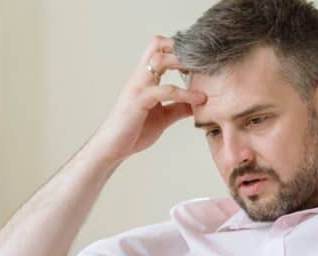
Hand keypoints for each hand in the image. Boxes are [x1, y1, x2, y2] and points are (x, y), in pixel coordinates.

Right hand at [89, 36, 206, 164]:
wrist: (112, 148)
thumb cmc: (133, 132)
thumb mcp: (163, 117)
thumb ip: (179, 108)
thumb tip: (199, 103)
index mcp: (145, 78)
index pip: (160, 49)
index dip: (179, 49)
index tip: (200, 58)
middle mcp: (140, 77)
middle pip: (158, 44)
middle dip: (182, 47)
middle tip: (205, 58)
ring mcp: (138, 87)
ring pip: (160, 61)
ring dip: (183, 62)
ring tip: (205, 71)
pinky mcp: (139, 100)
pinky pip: (165, 90)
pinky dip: (185, 93)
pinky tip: (200, 99)